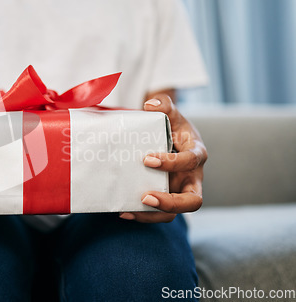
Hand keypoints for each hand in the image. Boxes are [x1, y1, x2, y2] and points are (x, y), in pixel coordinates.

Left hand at [120, 94, 206, 222]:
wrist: (171, 138)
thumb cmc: (172, 126)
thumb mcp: (171, 113)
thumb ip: (164, 105)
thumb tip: (150, 105)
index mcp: (196, 154)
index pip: (191, 161)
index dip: (172, 162)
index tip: (147, 159)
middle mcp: (192, 177)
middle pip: (193, 201)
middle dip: (171, 203)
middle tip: (146, 197)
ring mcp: (180, 190)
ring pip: (174, 213)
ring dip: (152, 214)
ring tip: (130, 210)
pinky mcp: (167, 199)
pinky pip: (158, 214)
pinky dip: (143, 215)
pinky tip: (123, 211)